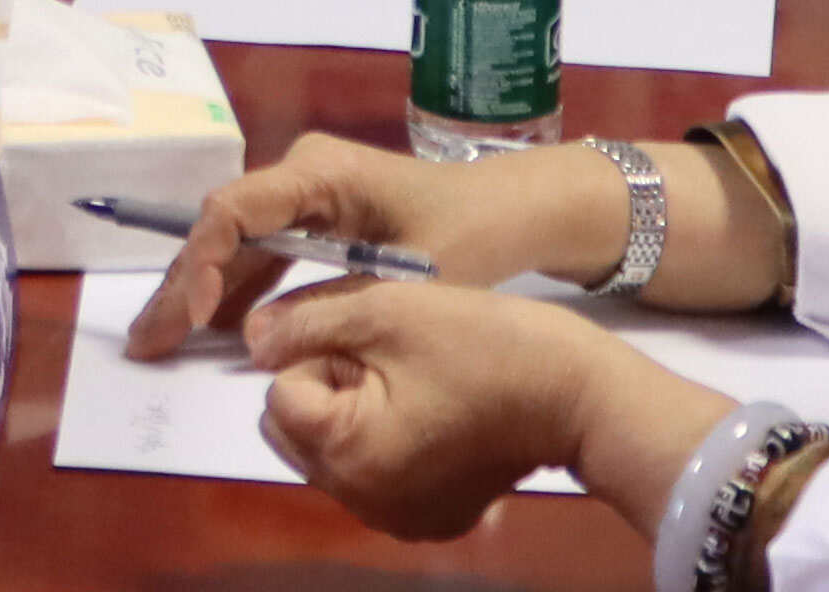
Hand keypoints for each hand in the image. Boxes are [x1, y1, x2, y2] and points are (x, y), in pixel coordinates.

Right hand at [125, 134, 630, 354]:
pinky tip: (202, 330)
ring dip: (198, 293)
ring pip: (232, 244)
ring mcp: (302, 196)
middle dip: (184, 286)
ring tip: (155, 343)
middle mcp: (300, 173)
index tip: (197, 316)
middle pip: (222, 228)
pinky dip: (231, 292)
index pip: (237, 209)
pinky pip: (258, 253)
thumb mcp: (410, 279)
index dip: (206, 262)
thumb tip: (259, 338)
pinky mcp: (310, 220)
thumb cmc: (473, 233)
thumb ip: (333, 304)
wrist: (515, 210)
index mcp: (321, 171)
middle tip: (147, 343)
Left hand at [242, 278, 720, 544]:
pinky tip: (432, 414)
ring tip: (413, 384)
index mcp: (348, 454)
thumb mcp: (385, 310)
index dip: (319, 354)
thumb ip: (305, 322)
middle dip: (325, 388)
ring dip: (351, 412)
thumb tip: (251, 340)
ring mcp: (395, 518)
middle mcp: (361, 502)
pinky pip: (371, 474)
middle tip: (390, 362)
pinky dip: (384, 442)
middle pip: (294, 430)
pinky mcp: (426, 518)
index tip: (375, 342)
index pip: (279, 393)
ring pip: (329, 451)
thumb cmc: (484, 344)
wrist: (576, 394)